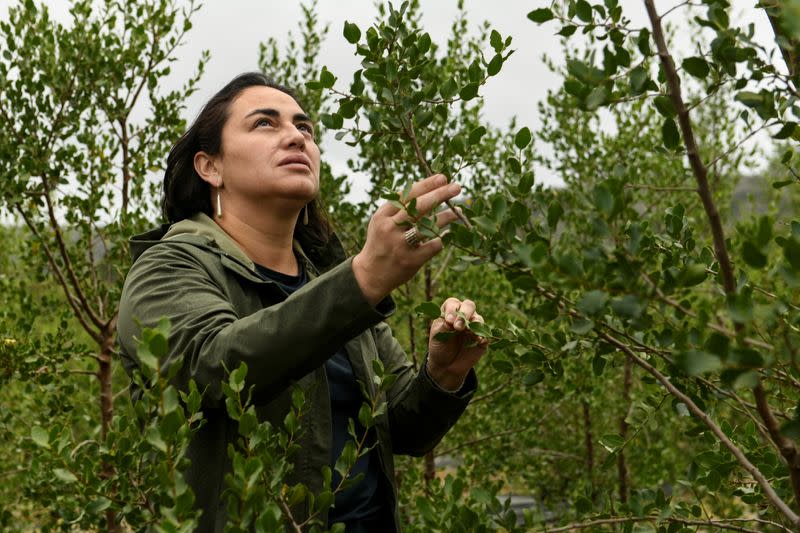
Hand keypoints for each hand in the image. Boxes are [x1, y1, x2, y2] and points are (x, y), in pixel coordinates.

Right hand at [352, 174, 460, 304]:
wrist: (370, 274)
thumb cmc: (381, 242)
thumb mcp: (382, 222)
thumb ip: (398, 207)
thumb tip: (427, 188)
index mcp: (382, 216)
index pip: (406, 194)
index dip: (426, 185)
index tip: (442, 177)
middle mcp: (390, 228)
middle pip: (418, 206)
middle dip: (440, 194)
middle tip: (457, 187)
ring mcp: (400, 245)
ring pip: (428, 225)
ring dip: (447, 216)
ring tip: (460, 211)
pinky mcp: (410, 261)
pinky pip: (433, 246)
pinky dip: (441, 239)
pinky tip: (445, 236)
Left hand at [427, 297, 488, 390]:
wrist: (446, 365)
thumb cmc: (440, 346)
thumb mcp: (438, 336)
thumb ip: (444, 326)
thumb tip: (452, 320)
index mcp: (450, 312)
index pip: (453, 303)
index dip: (452, 310)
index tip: (448, 321)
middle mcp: (463, 316)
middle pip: (469, 305)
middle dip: (464, 313)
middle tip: (458, 327)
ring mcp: (474, 326)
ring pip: (478, 318)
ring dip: (474, 323)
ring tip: (468, 332)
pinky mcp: (482, 338)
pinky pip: (486, 334)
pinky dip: (483, 336)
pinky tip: (478, 340)